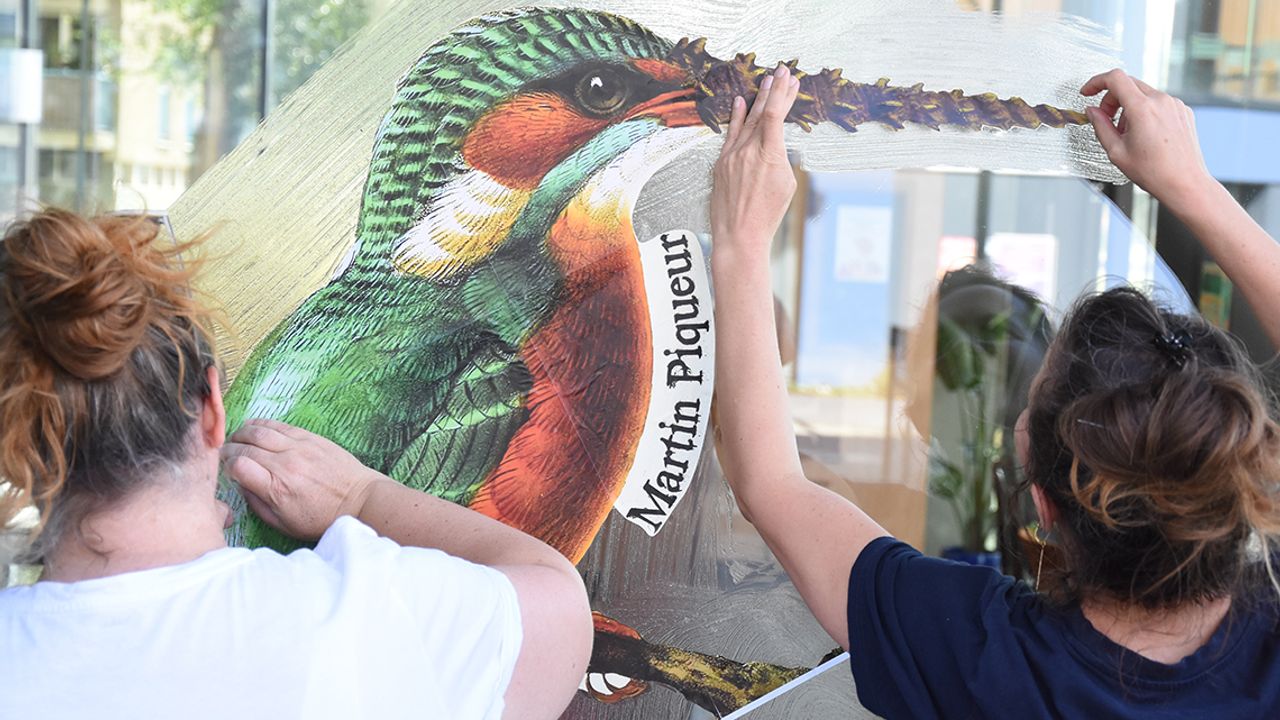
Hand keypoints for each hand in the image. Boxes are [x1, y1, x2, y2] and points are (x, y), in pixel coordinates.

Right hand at [221, 419, 388, 539]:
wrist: (358, 500)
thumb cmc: (321, 517)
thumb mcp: (284, 523)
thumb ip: (257, 505)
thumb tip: (241, 485)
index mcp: (277, 489)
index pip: (239, 466)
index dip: (227, 465)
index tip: (226, 468)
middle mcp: (285, 464)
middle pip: (245, 447)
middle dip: (229, 448)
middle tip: (224, 452)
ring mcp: (299, 448)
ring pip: (260, 431)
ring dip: (242, 432)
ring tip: (236, 438)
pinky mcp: (310, 438)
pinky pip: (279, 425)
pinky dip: (262, 424)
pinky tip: (253, 427)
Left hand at [710, 64, 799, 260]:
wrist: (739, 235)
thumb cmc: (767, 215)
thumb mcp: (786, 184)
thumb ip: (781, 159)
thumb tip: (776, 147)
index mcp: (769, 154)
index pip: (775, 115)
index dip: (783, 94)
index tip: (789, 78)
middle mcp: (748, 150)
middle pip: (761, 112)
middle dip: (774, 90)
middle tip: (781, 71)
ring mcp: (732, 155)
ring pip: (746, 121)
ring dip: (757, 100)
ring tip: (766, 81)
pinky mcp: (721, 164)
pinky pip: (730, 135)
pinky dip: (735, 118)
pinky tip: (738, 103)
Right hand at [1082, 69, 1214, 206]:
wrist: (1184, 182)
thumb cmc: (1154, 171)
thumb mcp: (1116, 151)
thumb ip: (1100, 126)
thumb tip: (1092, 112)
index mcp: (1142, 109)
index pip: (1115, 78)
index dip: (1096, 82)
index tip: (1088, 91)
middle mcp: (1161, 101)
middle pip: (1128, 84)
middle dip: (1111, 99)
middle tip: (1106, 119)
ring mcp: (1174, 104)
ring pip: (1143, 93)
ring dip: (1129, 107)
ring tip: (1128, 133)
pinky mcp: (1183, 111)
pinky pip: (1158, 102)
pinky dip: (1145, 111)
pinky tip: (1145, 134)